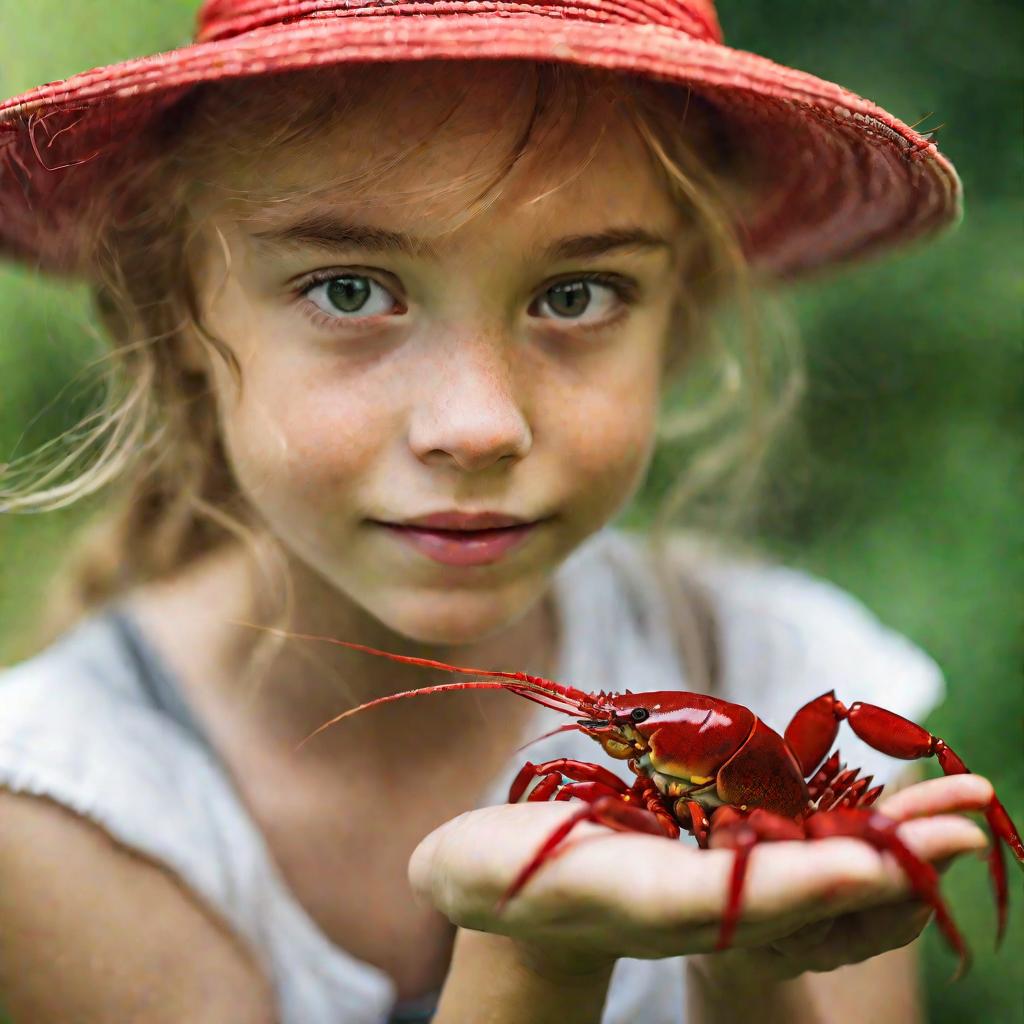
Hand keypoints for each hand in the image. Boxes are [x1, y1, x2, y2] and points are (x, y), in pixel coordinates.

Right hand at [409, 774, 991, 979]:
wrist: (526, 901)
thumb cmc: (492, 872)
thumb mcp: (477, 868)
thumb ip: (482, 868)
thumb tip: (454, 869)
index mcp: (632, 900)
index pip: (720, 900)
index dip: (790, 887)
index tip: (863, 869)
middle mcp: (692, 905)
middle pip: (800, 891)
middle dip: (881, 865)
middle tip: (967, 832)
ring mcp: (717, 888)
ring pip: (819, 870)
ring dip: (897, 844)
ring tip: (971, 808)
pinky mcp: (725, 860)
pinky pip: (806, 847)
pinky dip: (867, 830)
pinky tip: (915, 809)